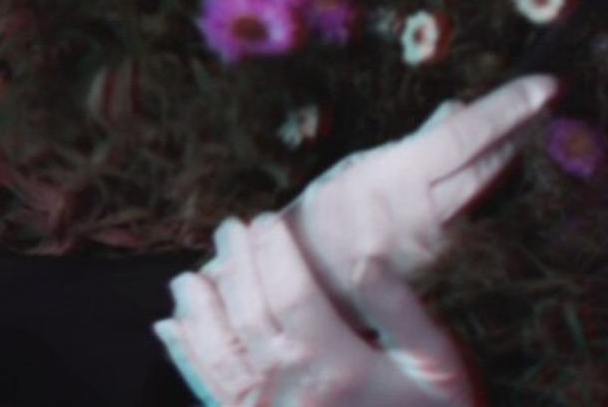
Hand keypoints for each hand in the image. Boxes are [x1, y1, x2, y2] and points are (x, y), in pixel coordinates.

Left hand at [154, 212, 477, 405]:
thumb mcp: (436, 359)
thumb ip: (397, 306)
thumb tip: (363, 253)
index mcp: (339, 365)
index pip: (291, 294)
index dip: (273, 252)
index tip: (265, 218)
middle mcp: (297, 393)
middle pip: (250, 318)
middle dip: (236, 266)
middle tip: (228, 227)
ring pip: (220, 359)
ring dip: (200, 313)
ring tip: (187, 277)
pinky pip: (214, 395)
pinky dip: (188, 362)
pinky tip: (171, 333)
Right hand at [288, 73, 556, 291]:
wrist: (308, 285)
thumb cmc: (329, 216)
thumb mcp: (363, 166)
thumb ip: (417, 143)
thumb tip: (458, 109)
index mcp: (397, 179)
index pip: (465, 135)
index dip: (508, 108)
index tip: (545, 85)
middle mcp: (424, 215)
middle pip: (488, 166)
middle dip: (522, 132)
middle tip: (549, 101)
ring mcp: (438, 248)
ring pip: (487, 194)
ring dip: (510, 158)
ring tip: (533, 126)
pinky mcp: (444, 272)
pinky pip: (475, 219)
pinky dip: (489, 190)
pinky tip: (502, 170)